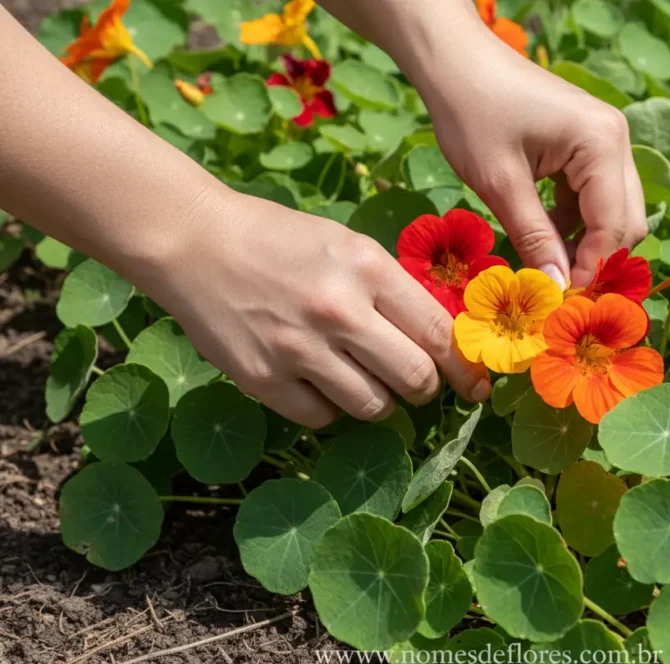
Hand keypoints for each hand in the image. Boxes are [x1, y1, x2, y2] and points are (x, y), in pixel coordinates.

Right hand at [139, 187, 490, 427]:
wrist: (195, 242)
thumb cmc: (280, 240)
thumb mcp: (348, 246)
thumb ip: (393, 290)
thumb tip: (442, 340)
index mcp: (368, 268)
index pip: (439, 333)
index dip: (465, 367)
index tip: (474, 384)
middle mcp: (339, 310)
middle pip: (415, 378)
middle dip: (424, 388)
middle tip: (415, 384)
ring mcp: (299, 348)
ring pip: (373, 406)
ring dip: (379, 401)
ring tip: (362, 379)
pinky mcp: (263, 379)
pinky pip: (322, 417)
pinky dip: (329, 408)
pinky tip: (318, 382)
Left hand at [412, 27, 646, 288]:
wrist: (454, 60)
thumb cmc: (470, 112)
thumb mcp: (499, 183)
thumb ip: (533, 238)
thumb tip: (556, 289)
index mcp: (601, 144)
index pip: (613, 226)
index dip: (590, 270)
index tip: (560, 302)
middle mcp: (616, 140)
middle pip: (627, 221)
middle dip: (596, 260)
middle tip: (557, 291)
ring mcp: (606, 139)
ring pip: (614, 212)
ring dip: (585, 243)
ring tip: (545, 266)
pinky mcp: (588, 143)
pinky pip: (595, 196)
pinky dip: (575, 222)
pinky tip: (542, 235)